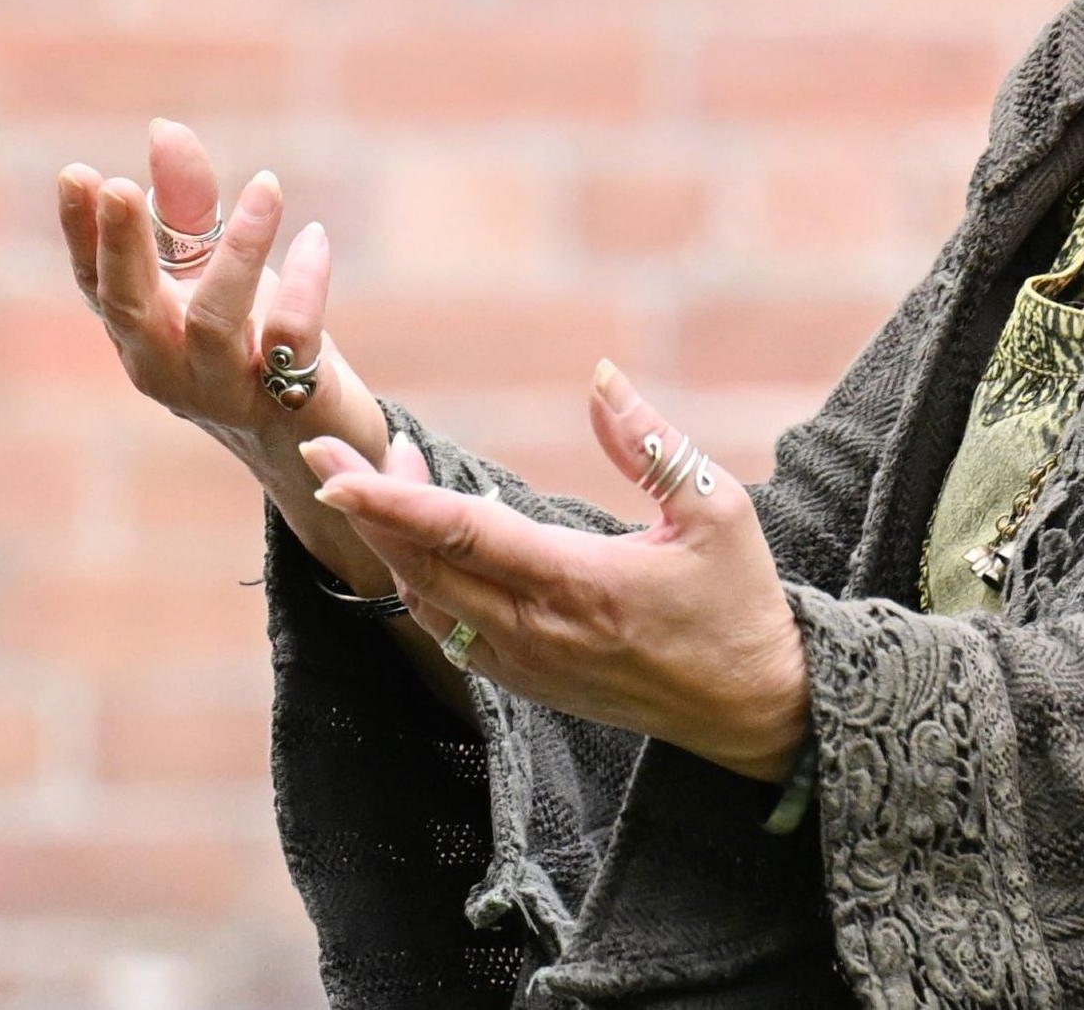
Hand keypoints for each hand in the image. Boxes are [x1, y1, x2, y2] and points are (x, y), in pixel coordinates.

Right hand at [55, 116, 342, 457]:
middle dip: (123, 247)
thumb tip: (163, 128)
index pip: (94, 278)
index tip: (77, 174)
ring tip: (266, 186)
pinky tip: (314, 240)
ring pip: (214, 323)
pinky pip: (292, 339)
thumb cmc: (244, 338)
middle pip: (130, 307)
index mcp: (137, 328)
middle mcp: (164, 365)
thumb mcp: (207, 268)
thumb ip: (183, 203)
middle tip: (121, 187)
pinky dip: (304, 286)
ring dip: (239, 252)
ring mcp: (220, 391)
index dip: (80, 230)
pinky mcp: (284, 401)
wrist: (305, 434)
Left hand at [303, 361, 809, 781]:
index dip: (392, 503)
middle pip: (422, 566)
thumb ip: (649, 441)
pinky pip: (446, 629)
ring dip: (392, 538)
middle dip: (366, 507)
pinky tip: (421, 533)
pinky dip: (418, 578)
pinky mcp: (524, 682)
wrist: (754, 709)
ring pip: (425, 600)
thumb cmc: (739, 599)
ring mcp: (525, 665)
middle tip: (329, 448)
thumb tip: (600, 374)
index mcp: (580, 584)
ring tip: (385, 472)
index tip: (336, 473)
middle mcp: (539, 632)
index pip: (464, 536)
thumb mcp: (716, 509)